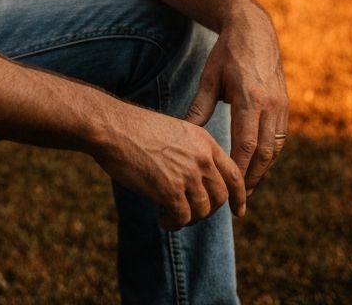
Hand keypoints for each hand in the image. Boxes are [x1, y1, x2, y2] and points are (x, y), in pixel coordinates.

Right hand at [93, 106, 246, 229]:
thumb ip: (192, 153)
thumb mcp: (174, 132)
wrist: (113, 127)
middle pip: (220, 196)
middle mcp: (201, 158)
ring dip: (189, 219)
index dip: (239, 196)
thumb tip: (199, 182)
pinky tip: (163, 220)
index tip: (239, 211)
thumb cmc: (135, 129)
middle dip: (208, 210)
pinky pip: (182, 217)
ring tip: (171, 216)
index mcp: (204, 141)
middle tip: (191, 214)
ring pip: (202, 210)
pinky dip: (174, 224)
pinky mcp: (170, 190)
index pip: (233, 174)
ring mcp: (187, 174)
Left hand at [185, 4, 288, 196]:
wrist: (254, 30)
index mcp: (249, 97)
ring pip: (275, 149)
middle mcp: (270, 104)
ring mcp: (282, 105)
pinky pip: (280, 138)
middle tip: (239, 203)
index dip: (238, 169)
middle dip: (252, 179)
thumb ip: (199, 107)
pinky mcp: (286, 105)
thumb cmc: (226, 53)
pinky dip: (269, 155)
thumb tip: (186, 134)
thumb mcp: (209, 77)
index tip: (228, 189)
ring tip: (246, 190)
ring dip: (262, 171)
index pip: (246, 143)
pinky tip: (256, 167)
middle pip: (264, 153)